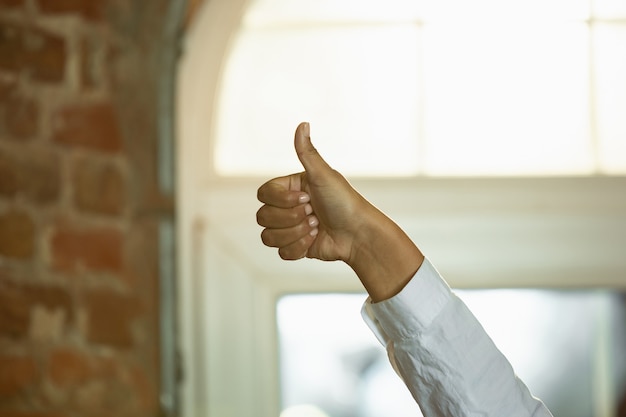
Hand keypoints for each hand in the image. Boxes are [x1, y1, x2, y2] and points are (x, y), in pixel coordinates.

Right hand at [256, 122, 367, 261]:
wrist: (359, 234)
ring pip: (268, 237)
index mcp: (290, 188)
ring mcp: (289, 228)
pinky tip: (315, 239)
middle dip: (291, 218)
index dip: (281, 200)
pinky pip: (281, 253)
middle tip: (313, 213)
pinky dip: (299, 248)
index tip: (307, 197)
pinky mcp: (295, 248)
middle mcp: (286, 207)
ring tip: (316, 227)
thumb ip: (307, 152)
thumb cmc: (345, 202)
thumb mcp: (324, 175)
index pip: (263, 194)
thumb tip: (303, 123)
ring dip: (295, 233)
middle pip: (262, 217)